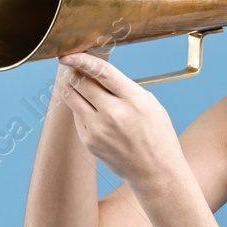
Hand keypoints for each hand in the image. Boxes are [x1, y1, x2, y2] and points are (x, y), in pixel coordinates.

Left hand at [56, 49, 180, 186]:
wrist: (155, 172)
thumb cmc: (156, 134)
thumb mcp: (149, 103)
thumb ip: (124, 87)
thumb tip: (96, 72)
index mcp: (134, 100)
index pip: (102, 72)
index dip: (82, 60)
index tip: (70, 55)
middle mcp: (114, 113)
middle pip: (81, 82)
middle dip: (75, 72)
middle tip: (74, 67)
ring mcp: (99, 129)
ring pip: (72, 97)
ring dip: (71, 86)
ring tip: (76, 82)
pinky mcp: (89, 142)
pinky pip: (76, 116)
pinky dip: (79, 107)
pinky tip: (89, 108)